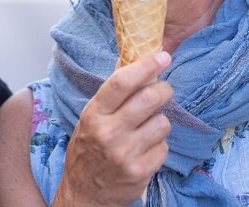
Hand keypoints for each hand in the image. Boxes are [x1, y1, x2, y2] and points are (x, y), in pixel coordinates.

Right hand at [53, 52, 172, 206]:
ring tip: (147, 127)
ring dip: (160, 121)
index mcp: (94, 114)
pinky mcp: (140, 171)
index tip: (162, 56)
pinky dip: (159, 145)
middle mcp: (108, 133)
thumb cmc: (88, 149)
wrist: (84, 194)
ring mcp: (125, 153)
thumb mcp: (92, 116)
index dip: (145, 66)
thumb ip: (111, 90)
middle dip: (163, 89)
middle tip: (164, 89)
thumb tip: (128, 58)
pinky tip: (145, 149)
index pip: (121, 83)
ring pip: (162, 122)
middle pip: (148, 99)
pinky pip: (164, 147)